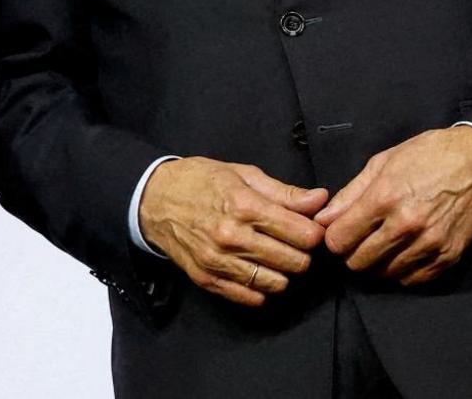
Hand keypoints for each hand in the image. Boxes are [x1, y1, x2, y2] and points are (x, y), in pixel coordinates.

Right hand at [138, 157, 329, 306]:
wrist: (152, 199)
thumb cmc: (199, 181)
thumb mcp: (242, 175)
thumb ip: (283, 192)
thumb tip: (319, 200)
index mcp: (244, 206)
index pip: (304, 235)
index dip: (313, 232)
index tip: (308, 229)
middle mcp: (232, 237)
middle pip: (295, 262)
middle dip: (301, 253)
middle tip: (292, 243)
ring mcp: (219, 262)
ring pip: (277, 283)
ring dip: (282, 272)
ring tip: (274, 257)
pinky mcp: (207, 279)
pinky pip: (251, 297)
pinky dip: (261, 288)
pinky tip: (257, 271)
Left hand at [315, 125, 471, 285]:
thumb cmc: (428, 155)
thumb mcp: (381, 163)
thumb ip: (349, 195)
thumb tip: (323, 219)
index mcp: (384, 198)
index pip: (340, 239)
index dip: (332, 238)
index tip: (337, 233)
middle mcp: (406, 224)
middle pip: (359, 262)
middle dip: (351, 254)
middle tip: (357, 242)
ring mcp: (430, 243)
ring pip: (385, 274)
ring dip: (376, 264)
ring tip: (379, 247)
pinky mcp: (449, 255)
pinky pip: (414, 279)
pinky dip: (402, 271)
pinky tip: (400, 255)